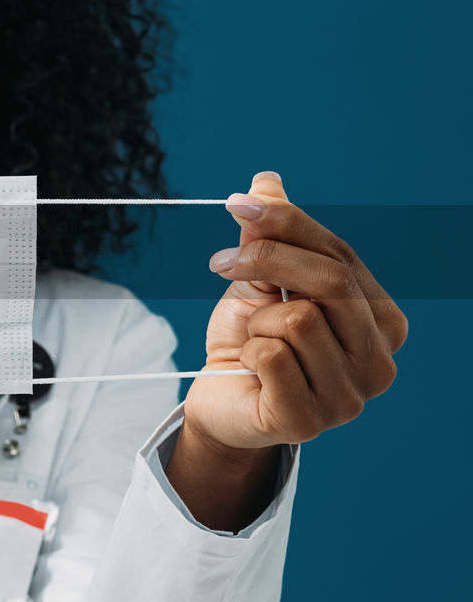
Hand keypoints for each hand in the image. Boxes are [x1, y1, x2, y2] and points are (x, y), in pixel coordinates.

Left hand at [166, 172, 406, 530]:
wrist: (219, 400)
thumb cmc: (249, 340)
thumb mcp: (259, 281)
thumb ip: (270, 235)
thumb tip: (266, 180)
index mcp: (382, 321)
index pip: (340, 254)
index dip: (287, 223)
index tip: (237, 205)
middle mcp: (380, 361)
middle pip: (329, 280)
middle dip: (267, 260)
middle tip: (221, 263)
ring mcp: (351, 397)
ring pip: (298, 319)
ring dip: (258, 322)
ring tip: (255, 342)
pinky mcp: (311, 421)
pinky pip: (272, 356)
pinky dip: (248, 352)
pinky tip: (251, 369)